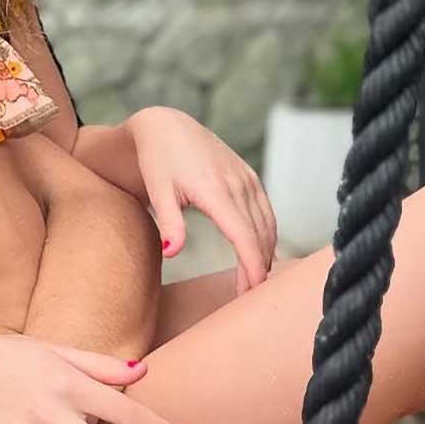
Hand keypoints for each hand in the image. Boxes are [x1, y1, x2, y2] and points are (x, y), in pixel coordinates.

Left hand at [128, 107, 277, 293]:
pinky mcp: (248, 176)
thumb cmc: (158, 160)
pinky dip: (267, 234)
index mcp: (216, 190)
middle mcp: (238, 184)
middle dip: (258, 268)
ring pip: (267, 224)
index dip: (251, 267)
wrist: (166, 126)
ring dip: (265, 253)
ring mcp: (247, 179)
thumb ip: (169, 222)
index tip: (249, 292)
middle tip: (249, 297)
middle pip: (260, 235)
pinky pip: (266, 211)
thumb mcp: (158, 191)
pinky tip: (261, 252)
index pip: (244, 237)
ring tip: (255, 281)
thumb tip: (172, 253)